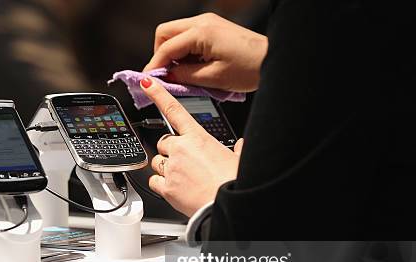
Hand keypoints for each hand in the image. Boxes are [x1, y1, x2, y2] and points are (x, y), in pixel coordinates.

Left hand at [141, 77, 242, 216]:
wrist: (226, 204)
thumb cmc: (233, 182)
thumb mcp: (239, 159)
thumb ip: (238, 149)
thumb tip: (241, 145)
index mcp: (198, 137)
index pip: (174, 110)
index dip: (158, 94)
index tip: (147, 82)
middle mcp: (181, 149)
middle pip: (164, 143)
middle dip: (171, 151)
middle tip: (185, 162)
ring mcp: (171, 168)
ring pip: (157, 162)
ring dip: (165, 167)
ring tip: (183, 178)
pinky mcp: (166, 187)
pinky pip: (154, 181)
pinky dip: (161, 185)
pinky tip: (175, 189)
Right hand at [143, 13, 267, 91]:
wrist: (272, 60)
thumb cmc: (249, 68)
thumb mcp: (212, 78)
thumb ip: (184, 76)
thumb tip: (166, 76)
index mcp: (201, 32)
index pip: (167, 47)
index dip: (155, 65)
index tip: (149, 80)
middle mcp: (202, 21)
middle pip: (165, 33)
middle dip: (160, 54)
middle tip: (164, 75)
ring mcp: (208, 22)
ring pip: (175, 34)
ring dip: (172, 53)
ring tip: (180, 74)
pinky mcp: (213, 27)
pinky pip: (188, 36)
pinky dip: (184, 51)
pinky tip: (191, 67)